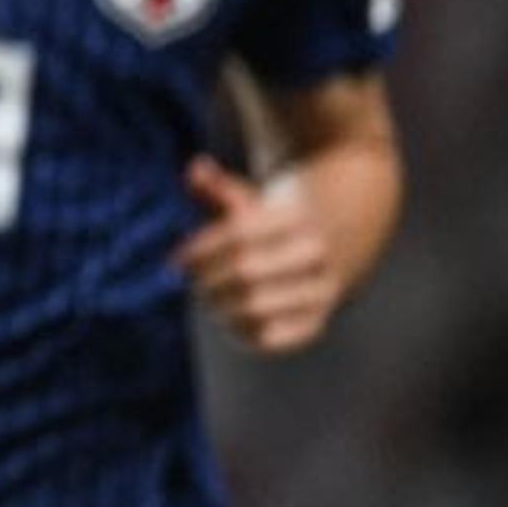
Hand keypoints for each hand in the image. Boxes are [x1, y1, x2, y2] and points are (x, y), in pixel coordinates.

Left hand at [175, 155, 340, 352]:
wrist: (331, 248)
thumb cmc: (269, 222)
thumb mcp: (247, 198)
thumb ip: (218, 186)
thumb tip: (196, 168)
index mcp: (298, 218)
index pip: (239, 235)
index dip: (200, 250)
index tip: (176, 261)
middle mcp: (317, 254)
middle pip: (246, 272)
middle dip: (208, 281)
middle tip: (192, 285)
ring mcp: (322, 291)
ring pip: (257, 308)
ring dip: (219, 307)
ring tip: (206, 301)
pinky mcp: (316, 324)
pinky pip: (271, 338)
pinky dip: (240, 331)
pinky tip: (227, 319)